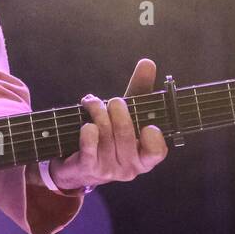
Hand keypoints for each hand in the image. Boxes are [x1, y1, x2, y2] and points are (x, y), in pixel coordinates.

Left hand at [48, 58, 168, 190]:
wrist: (77, 164)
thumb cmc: (109, 136)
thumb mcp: (127, 114)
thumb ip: (139, 90)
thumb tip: (148, 63)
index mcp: (144, 157)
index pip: (157, 152)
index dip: (153, 138)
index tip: (148, 126)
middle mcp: (129, 168)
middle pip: (125, 133)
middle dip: (117, 110)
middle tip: (113, 101)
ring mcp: (108, 170)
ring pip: (105, 133)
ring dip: (97, 112)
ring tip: (92, 104)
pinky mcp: (88, 169)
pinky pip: (89, 146)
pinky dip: (87, 131)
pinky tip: (86, 124)